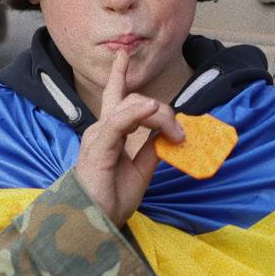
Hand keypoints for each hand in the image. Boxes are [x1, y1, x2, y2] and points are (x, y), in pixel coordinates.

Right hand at [74, 49, 184, 228]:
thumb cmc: (110, 199)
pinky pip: (120, 121)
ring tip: (176, 134)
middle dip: (163, 112)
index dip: (119, 74)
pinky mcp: (100, 145)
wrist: (94, 221)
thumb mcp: (141, 171)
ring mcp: (99, 135)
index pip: (114, 96)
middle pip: (134, 101)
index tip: (123, 54)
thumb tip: (169, 134)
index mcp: (109, 133)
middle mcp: (101, 129)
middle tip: (181, 135)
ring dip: (159, 116)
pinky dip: (138, 112)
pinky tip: (153, 110)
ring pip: (132, 107)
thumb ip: (152, 149)